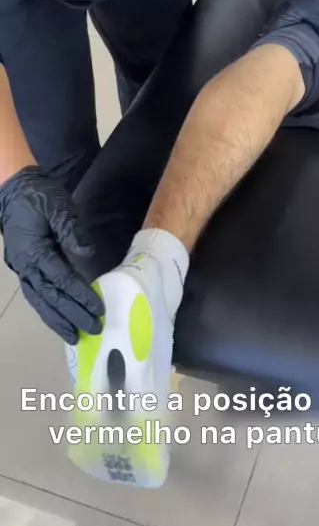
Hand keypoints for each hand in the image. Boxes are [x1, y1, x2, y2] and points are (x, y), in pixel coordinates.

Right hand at [0, 166, 103, 343]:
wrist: (14, 188)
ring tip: (73, 337)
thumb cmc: (38, 195)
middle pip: (50, 297)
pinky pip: (35, 294)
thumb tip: (86, 254)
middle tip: (93, 329)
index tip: (98, 309)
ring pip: (39, 300)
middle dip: (72, 315)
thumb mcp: (58, 206)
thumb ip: (71, 230)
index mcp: (35, 251)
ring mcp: (21, 268)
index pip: (62, 280)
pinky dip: (46, 309)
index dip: (80, 296)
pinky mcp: (23, 267)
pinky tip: (57, 319)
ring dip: (56, 320)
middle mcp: (26, 265)